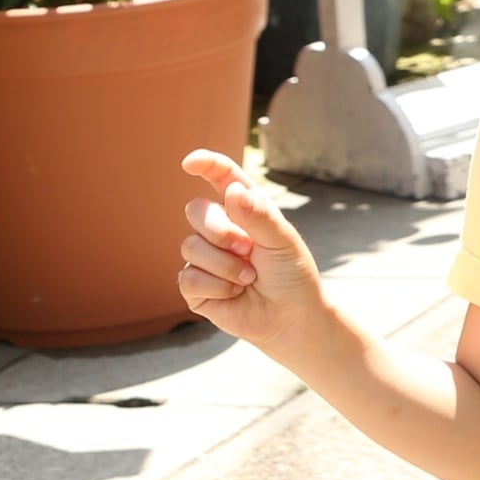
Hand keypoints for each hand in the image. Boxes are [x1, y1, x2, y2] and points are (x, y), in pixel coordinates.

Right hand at [180, 150, 330, 357]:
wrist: (291, 317)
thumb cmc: (291, 274)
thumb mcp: (282, 240)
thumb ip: (258, 215)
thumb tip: (232, 189)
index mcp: (245, 211)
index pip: (222, 179)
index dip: (206, 165)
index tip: (191, 162)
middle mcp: (221, 230)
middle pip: (196, 210)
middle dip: (221, 231)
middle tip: (248, 250)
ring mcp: (205, 257)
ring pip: (189, 245)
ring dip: (224, 264)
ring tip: (249, 277)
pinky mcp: (195, 286)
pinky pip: (188, 277)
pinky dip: (216, 286)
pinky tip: (235, 293)